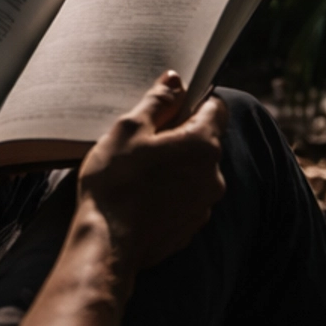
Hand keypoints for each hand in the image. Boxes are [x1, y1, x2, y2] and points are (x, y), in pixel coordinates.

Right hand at [75, 71, 226, 275]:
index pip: (217, 108)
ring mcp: (204, 204)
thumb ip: (158, 101)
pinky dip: (171, 191)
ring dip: (175, 165)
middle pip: (206, 141)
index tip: (169, 105)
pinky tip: (142, 195)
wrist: (108, 244)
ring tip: (139, 169)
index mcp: (203, 145)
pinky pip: (186, 198)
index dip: (194, 100)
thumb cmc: (116, 182)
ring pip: (195, 171)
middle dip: (180, 134)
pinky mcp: (191, 227)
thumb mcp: (129, 130)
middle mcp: (214, 175)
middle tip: (144, 138)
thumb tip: (176, 81)